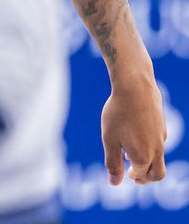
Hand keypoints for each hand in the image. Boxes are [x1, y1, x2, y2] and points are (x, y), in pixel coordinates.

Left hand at [101, 69, 166, 185]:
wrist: (135, 88)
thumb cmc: (118, 114)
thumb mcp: (109, 140)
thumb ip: (112, 163)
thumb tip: (114, 184)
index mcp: (144, 156)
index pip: (141, 176)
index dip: (132, 177)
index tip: (125, 173)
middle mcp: (157, 149)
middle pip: (158, 174)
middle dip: (146, 178)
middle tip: (132, 174)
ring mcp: (162, 137)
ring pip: (158, 157)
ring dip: (146, 160)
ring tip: (128, 152)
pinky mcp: (162, 125)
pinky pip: (158, 142)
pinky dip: (149, 146)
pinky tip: (134, 134)